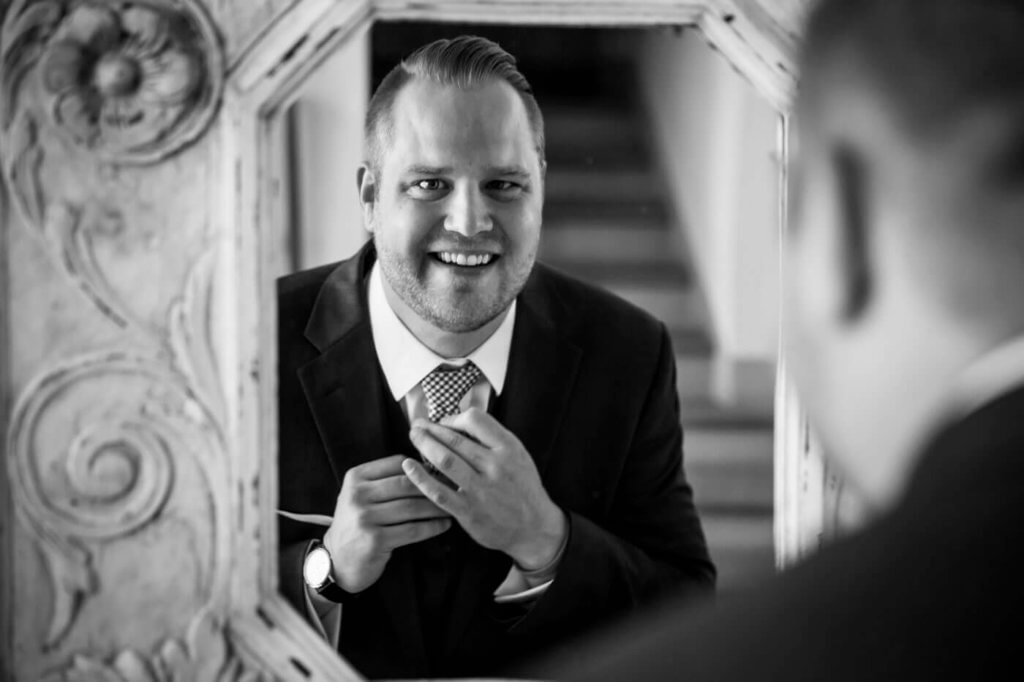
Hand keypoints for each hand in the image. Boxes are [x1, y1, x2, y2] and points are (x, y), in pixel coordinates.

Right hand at [323, 455, 451, 593]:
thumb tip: (429, 468)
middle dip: (434, 486)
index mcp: (355, 477)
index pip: (397, 462)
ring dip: (437, 507)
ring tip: (452, 506)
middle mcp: (357, 495)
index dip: (423, 467)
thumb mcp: (361, 495)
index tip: (442, 473)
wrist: (337, 560)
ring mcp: (365, 518)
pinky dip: (433, 526)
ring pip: (412, 507)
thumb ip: (386, 480)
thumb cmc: (357, 523)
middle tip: (454, 488)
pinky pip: (413, 529)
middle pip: (407, 484)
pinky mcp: (375, 540)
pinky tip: (444, 524)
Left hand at [404, 408, 567, 570]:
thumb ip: (494, 439)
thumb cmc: (522, 487)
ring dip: (424, 445)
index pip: (475, 420)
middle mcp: (495, 466)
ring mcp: (481, 490)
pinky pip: (438, 491)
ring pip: (445, 461)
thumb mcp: (518, 455)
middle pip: (455, 439)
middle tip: (416, 424)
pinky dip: (420, 477)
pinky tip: (409, 467)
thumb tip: (461, 422)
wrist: (534, 527)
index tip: (443, 422)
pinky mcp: (468, 511)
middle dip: (430, 429)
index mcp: (508, 448)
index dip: (453, 418)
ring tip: (413, 437)